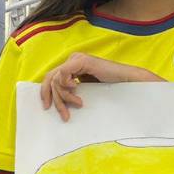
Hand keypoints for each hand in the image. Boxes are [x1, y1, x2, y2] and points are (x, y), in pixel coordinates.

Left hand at [40, 52, 162, 121]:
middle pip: (51, 79)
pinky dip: (66, 84)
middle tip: (65, 114)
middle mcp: (72, 60)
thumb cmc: (111, 89)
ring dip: (65, 96)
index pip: (51, 78)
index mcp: (72, 66)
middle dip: (56, 99)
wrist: (128, 83)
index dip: (45, 93)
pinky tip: (76, 89)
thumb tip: (55, 101)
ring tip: (79, 103)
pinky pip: (63, 73)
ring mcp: (77, 59)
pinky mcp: (83, 61)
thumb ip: (71, 91)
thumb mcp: (85, 91)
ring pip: (57, 79)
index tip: (47, 108)